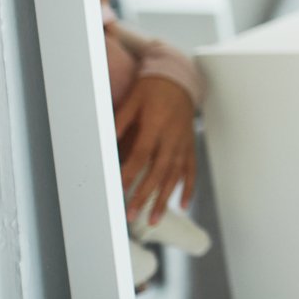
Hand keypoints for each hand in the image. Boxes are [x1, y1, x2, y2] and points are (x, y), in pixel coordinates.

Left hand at [115, 77, 196, 224]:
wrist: (179, 80)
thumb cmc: (152, 89)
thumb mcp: (132, 100)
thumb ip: (120, 122)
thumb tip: (106, 142)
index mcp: (156, 124)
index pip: (141, 154)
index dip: (131, 173)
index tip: (120, 190)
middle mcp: (172, 136)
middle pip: (159, 170)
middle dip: (145, 194)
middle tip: (132, 214)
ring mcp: (183, 143)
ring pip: (175, 175)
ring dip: (165, 199)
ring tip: (153, 218)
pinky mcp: (190, 146)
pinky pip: (192, 170)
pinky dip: (189, 188)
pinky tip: (182, 205)